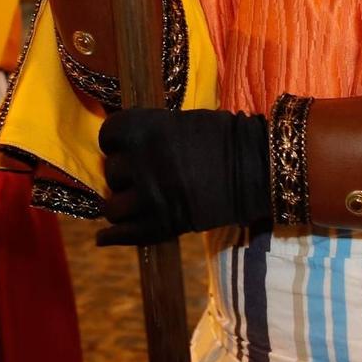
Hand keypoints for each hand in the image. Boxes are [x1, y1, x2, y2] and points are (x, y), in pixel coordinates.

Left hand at [96, 107, 269, 246]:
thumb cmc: (222, 138)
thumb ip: (149, 135)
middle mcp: (141, 162)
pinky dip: (112, 237)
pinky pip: (124, 235)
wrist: (256, 167)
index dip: (115, 143)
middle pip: (111, 173)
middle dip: (123, 176)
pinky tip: (104, 237)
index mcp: (145, 129)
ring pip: (112, 208)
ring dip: (121, 205)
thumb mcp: (179, 123)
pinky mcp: (162, 224)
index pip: (108, 136)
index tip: (125, 148)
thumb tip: (123, 150)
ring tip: (134, 203)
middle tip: (140, 177)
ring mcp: (150, 196)